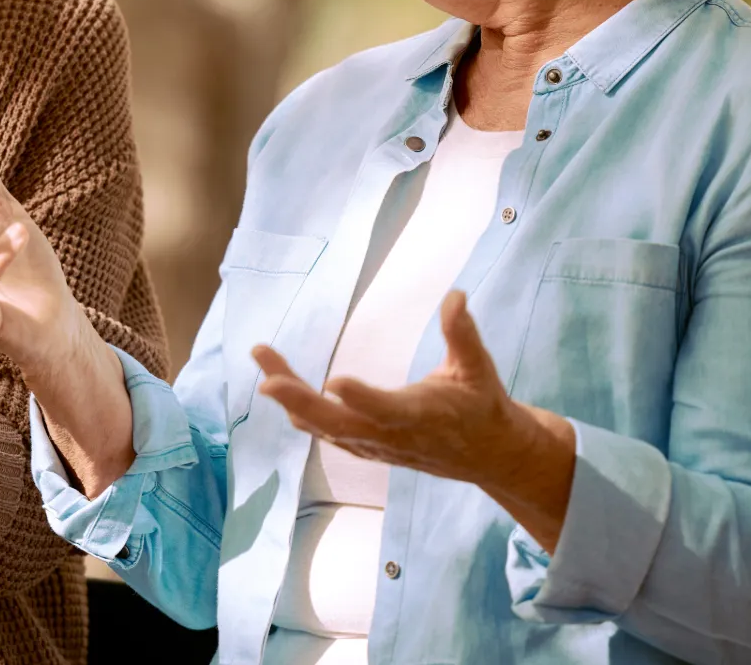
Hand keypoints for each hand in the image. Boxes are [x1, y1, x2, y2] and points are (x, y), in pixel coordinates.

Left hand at [253, 290, 576, 548]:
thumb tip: (455, 296)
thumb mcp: (478, 368)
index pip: (386, 410)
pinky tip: (278, 385)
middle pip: (339, 424)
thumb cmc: (482, 404)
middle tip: (267, 380)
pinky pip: (326, 432)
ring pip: (324, 427)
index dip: (361, 399)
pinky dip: (300, 410)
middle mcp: (392, 436)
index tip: (334, 381)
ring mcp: (375, 445)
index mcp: (421, 415)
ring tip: (262, 357)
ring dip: (290, 397)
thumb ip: (463, 335)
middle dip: (300, 402)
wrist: (488, 454)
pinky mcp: (366, 447)